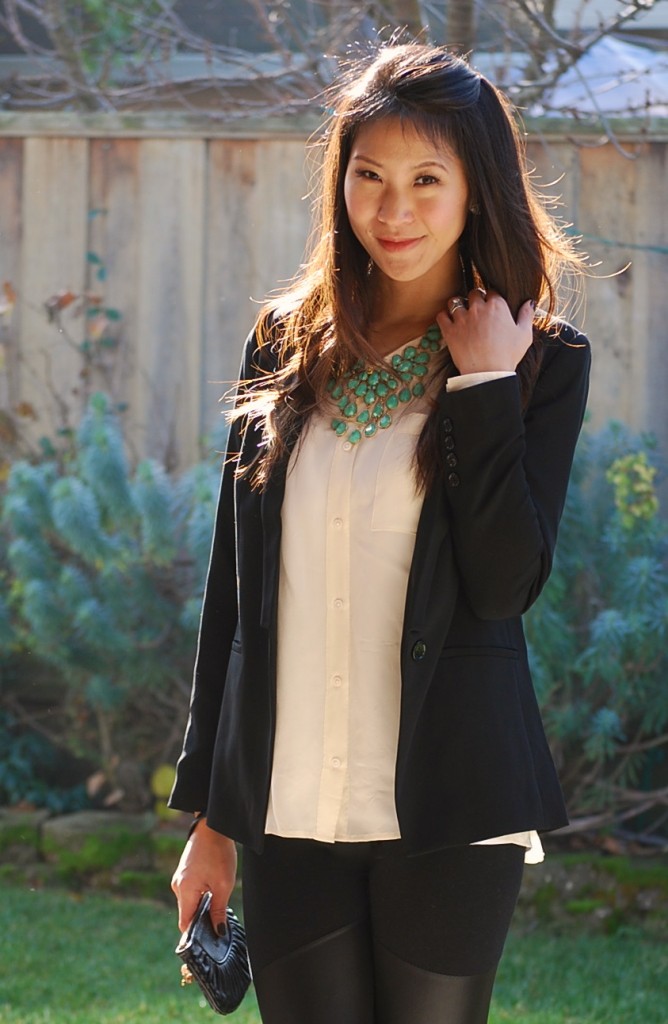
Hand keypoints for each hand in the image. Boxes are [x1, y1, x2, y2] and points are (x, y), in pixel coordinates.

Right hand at [171, 818, 237, 933]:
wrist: (212, 826)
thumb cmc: (218, 852)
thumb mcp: (223, 885)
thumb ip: (219, 911)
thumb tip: (218, 932)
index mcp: (184, 891)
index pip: (185, 924)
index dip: (196, 935)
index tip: (209, 941)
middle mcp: (178, 886)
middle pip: (187, 914)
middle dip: (202, 921)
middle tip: (220, 923)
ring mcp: (180, 879)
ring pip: (190, 903)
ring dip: (202, 907)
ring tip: (219, 904)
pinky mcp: (184, 873)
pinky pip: (190, 893)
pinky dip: (201, 897)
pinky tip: (214, 892)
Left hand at [436, 289, 533, 374]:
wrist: (487, 373)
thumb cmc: (507, 355)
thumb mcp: (524, 335)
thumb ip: (526, 315)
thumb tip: (529, 302)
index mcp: (497, 306)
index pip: (492, 291)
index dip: (492, 298)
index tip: (492, 305)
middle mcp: (478, 308)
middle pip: (474, 293)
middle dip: (475, 298)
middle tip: (477, 309)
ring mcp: (462, 319)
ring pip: (455, 301)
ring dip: (458, 305)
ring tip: (461, 312)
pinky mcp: (450, 331)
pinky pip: (442, 315)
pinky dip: (444, 316)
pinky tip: (449, 321)